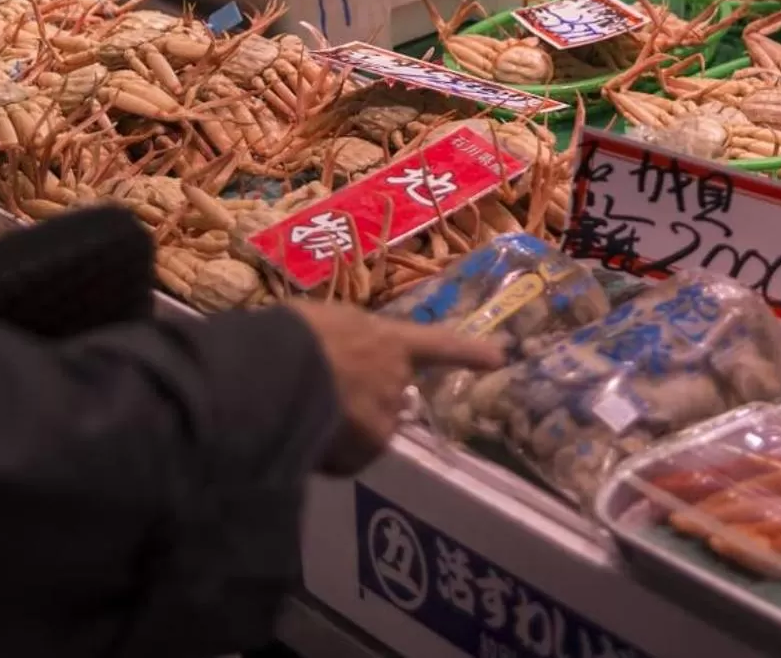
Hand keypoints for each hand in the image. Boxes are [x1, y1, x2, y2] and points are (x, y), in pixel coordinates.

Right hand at [293, 303, 505, 475]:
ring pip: (368, 431)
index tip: (500, 358)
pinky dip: (332, 456)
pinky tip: (306, 442)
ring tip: (305, 419)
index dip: (468, 352)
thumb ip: (349, 341)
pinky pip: (349, 458)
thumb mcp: (326, 322)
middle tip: (323, 399)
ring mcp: (386, 416)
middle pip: (391, 397)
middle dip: (364, 402)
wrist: (280, 373)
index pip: (439, 345)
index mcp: (390, 340)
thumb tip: (340, 357)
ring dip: (345, 431)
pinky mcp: (370, 448)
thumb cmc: (296, 336)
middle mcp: (397, 378)